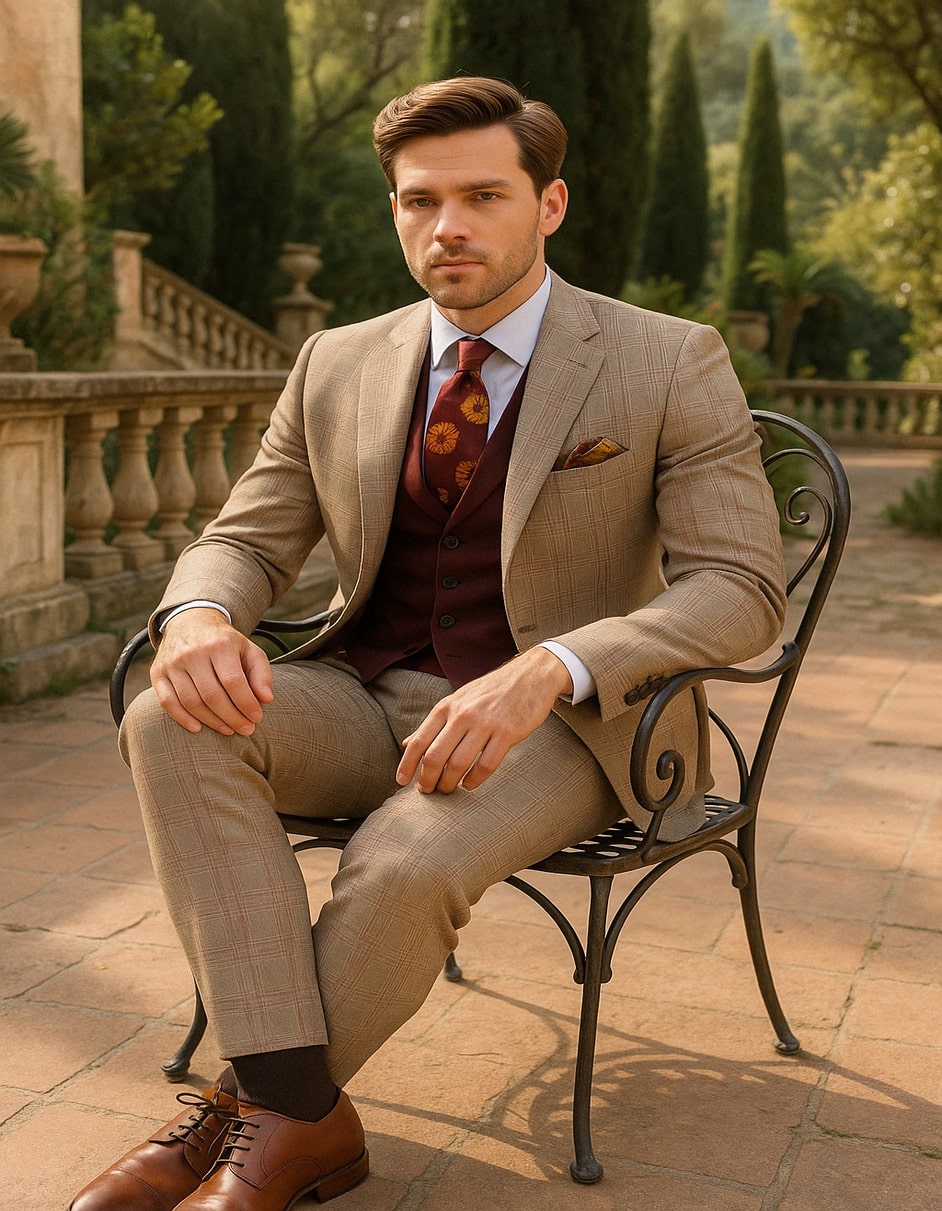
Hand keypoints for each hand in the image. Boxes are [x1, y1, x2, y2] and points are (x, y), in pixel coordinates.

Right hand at [150, 608, 273, 735]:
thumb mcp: (249, 649)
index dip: (246, 703)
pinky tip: (199, 728)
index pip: (233, 681)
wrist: (190, 622)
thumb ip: (261, 673)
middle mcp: (192, 653)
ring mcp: (172, 663)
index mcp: (219, 644)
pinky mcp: (157, 673)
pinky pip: (168, 702)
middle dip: (232, 717)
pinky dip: (182, 719)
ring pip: (191, 702)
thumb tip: (266, 699)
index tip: (257, 718)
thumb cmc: (224, 642)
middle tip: (246, 729)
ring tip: (228, 729)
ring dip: (212, 722)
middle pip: (212, 695)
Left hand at [396, 646, 573, 793]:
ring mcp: (486, 723)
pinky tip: (469, 784)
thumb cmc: (491, 691)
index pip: (420, 740)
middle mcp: (463, 714)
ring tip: (447, 790)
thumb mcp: (458, 700)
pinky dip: (474, 780)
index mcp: (447, 706)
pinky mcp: (508, 733)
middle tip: (428, 791)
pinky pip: (486, 765)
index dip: (407, 765)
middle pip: (436, 756)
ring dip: (449, 783)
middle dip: (428, 779)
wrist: (531, 675)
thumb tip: (407, 744)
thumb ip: (435, 723)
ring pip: (459, 764)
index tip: (401, 782)